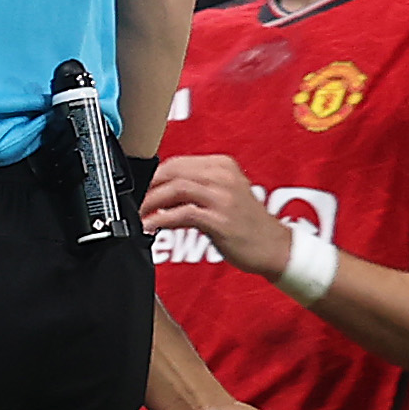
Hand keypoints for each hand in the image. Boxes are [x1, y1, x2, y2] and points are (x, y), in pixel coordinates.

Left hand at [138, 157, 291, 277]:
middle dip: (147, 188)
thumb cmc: (245, 223)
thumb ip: (194, 189)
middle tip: (134, 203)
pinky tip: (150, 227)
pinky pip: (183, 214)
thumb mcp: (222, 195)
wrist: (273, 246)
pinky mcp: (220, 219)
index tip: (139, 190)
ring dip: (150, 203)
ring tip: (139, 215)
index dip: (153, 176)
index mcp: (222, 166)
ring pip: (176, 189)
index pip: (177, 163)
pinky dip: (161, 220)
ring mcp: (223, 197)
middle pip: (173, 172)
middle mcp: (223, 176)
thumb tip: (156, 192)